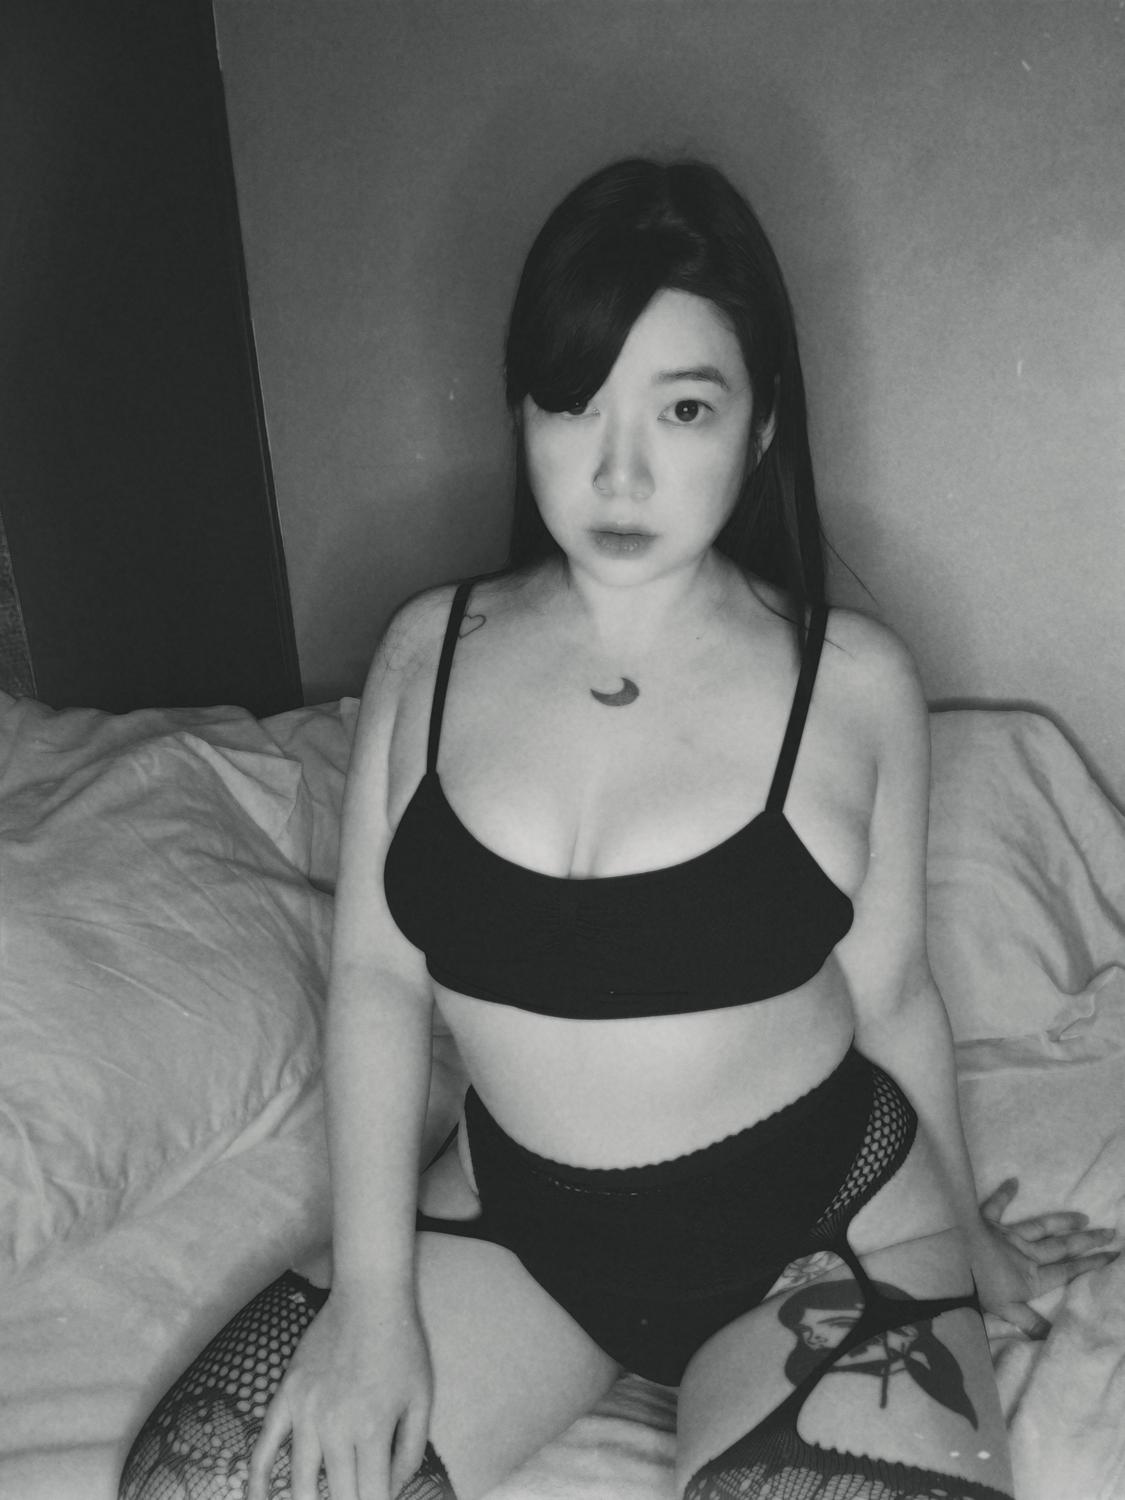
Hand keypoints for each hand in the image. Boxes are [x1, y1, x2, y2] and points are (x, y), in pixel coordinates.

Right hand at [248, 1284, 432, 1499]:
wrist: (369, 1299)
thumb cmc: (401, 1348)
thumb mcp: (421, 1400)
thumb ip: (411, 1452)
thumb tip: (394, 1491)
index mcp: (373, 1431)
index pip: (371, 1497)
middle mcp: (335, 1428)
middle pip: (337, 1496)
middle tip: (355, 1496)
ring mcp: (304, 1413)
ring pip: (300, 1483)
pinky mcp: (285, 1398)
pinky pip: (263, 1447)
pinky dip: (257, 1480)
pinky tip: (257, 1499)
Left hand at [972, 1176, 1119, 1338]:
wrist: (946, 1270)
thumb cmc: (975, 1293)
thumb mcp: (1005, 1313)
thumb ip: (1031, 1323)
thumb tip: (1054, 1339)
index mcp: (1031, 1277)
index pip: (1068, 1270)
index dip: (1092, 1264)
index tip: (1113, 1256)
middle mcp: (1024, 1254)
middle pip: (1062, 1246)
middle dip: (1088, 1240)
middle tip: (1111, 1232)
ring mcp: (1006, 1236)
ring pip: (1040, 1226)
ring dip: (1061, 1220)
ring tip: (1083, 1216)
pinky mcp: (984, 1223)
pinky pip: (995, 1206)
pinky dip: (1004, 1193)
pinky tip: (1014, 1181)